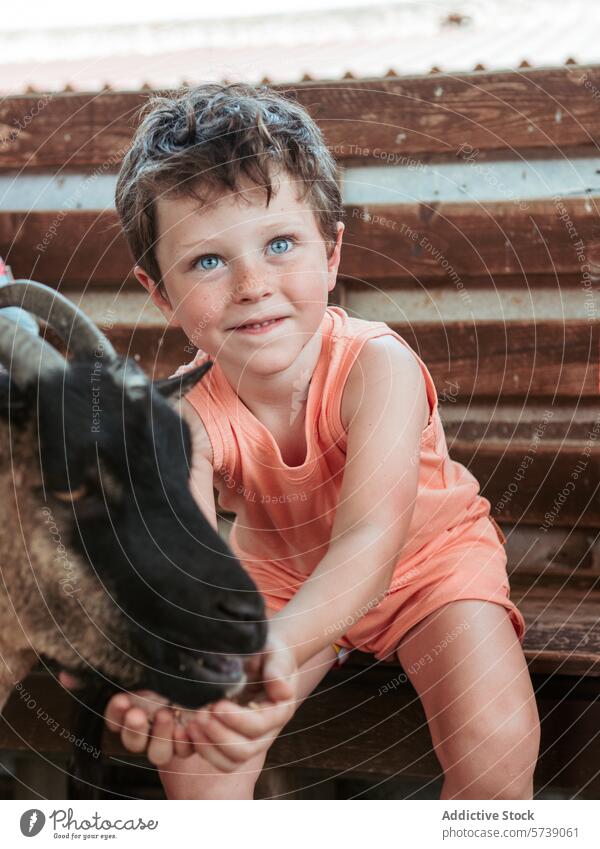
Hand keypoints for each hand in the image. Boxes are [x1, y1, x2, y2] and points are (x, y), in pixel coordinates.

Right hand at [59, 671, 196, 765]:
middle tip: (139, 712)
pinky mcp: (195, 737)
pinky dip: (187, 741)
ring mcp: (171, 734)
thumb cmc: (168, 660)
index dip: (116, 715)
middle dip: (134, 729)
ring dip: (160, 737)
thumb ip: (102, 669)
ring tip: (166, 713)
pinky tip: (189, 725)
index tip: (122, 699)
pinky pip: (188, 750)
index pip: (115, 721)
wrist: (205, 660)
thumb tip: (66, 676)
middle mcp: (149, 726)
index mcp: (132, 709)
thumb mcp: (139, 659)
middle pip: (134, 742)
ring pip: (159, 753)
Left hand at [185, 632, 298, 772]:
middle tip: (199, 714)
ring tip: (191, 724)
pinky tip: (185, 731)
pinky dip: (200, 750)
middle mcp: (265, 732)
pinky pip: (217, 759)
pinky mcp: (229, 742)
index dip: (237, 720)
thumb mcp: (275, 653)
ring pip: (229, 761)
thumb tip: (282, 691)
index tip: (217, 705)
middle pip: (244, 751)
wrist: (258, 658)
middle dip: (218, 736)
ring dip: (207, 747)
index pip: (259, 726)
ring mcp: (247, 740)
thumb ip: (279, 669)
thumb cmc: (267, 652)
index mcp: (278, 711)